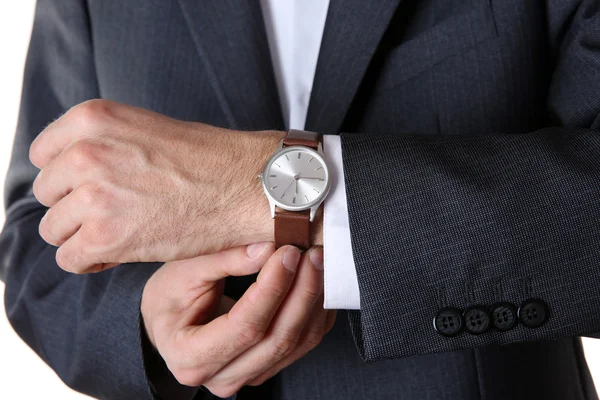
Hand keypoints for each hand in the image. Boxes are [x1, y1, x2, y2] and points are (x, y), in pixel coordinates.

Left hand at [29, 99, 298, 272]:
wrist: (248, 185)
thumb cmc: (208, 159)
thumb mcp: (145, 128)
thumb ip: (102, 144)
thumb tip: (68, 175)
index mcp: (92, 118)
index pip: (44, 155)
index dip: (69, 177)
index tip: (94, 188)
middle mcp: (84, 153)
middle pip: (47, 194)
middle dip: (75, 207)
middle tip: (116, 213)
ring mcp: (92, 196)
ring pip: (54, 230)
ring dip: (84, 235)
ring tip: (124, 231)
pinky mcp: (105, 237)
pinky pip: (70, 260)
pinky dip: (93, 261)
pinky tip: (124, 250)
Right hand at [141, 243, 335, 397]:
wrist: (167, 321)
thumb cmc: (170, 295)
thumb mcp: (185, 271)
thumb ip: (225, 260)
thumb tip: (268, 249)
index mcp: (190, 356)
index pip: (245, 326)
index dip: (272, 289)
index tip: (288, 253)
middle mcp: (220, 377)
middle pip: (276, 339)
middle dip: (301, 292)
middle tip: (312, 254)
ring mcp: (246, 377)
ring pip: (295, 344)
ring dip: (313, 301)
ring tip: (319, 263)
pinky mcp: (266, 368)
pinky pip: (303, 345)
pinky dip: (316, 314)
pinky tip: (319, 284)